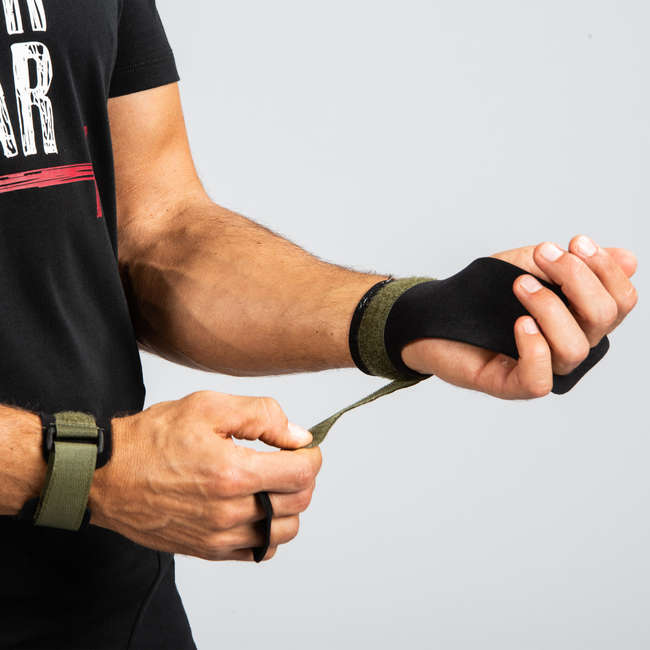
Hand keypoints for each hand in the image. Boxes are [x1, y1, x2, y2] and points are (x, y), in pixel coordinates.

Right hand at [89, 391, 321, 560]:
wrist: (107, 475)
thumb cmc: (152, 438)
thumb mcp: (208, 406)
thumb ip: (262, 416)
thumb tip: (299, 436)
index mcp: (233, 473)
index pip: (302, 473)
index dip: (312, 455)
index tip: (303, 446)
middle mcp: (230, 511)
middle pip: (299, 501)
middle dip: (303, 476)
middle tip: (288, 459)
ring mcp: (219, 536)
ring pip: (285, 531)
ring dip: (290, 504)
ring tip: (272, 483)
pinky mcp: (208, 549)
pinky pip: (259, 551)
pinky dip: (269, 532)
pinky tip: (256, 508)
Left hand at [401, 235, 637, 398]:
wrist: (433, 314)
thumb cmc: (483, 294)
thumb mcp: (529, 268)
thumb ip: (574, 265)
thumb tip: (629, 260)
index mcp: (580, 318)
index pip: (619, 300)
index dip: (606, 269)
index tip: (575, 241)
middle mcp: (568, 345)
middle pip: (603, 317)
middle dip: (576, 277)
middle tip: (541, 253)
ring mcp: (542, 367)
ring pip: (575, 346)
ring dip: (550, 306)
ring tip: (519, 285)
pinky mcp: (512, 384)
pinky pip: (541, 379)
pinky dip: (535, 348)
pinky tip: (520, 324)